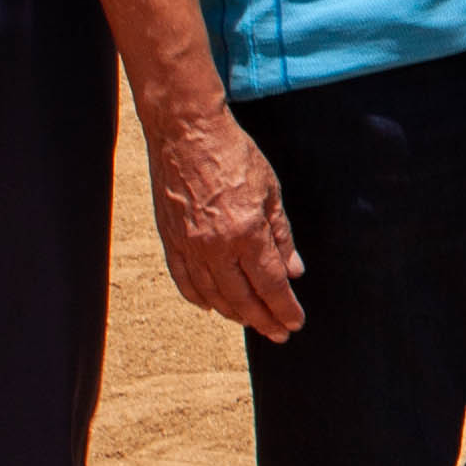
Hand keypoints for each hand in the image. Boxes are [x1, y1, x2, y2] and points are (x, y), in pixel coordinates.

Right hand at [142, 102, 305, 337]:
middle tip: (278, 332)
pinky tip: (211, 307)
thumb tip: (293, 271)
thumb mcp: (270, 191)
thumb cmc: (232, 154)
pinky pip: (184, 280)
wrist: (186, 132)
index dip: (284, 308)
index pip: (270, 285)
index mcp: (246, 233)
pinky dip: (199, 298)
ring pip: (212, 295)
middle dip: (264, 319)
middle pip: (242, 298)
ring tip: (251, 321)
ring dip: (234, 314)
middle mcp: (215, 246)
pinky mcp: (170, 239)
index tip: (295, 322)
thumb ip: (282, 235)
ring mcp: (189, 245)